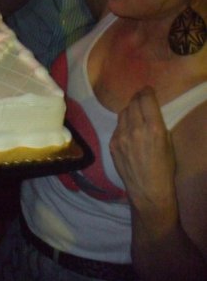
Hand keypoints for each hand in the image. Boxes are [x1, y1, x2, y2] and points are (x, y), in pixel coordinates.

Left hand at [110, 87, 176, 211]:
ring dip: (130, 111)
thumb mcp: (168, 144)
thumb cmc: (164, 168)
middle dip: (138, 99)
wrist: (147, 190)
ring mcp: (121, 136)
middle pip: (133, 103)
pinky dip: (123, 125)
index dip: (146, 92)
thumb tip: (150, 111)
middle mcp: (136, 129)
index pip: (146, 99)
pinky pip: (117, 127)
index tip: (147, 90)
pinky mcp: (112, 144)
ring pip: (123, 113)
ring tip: (135, 116)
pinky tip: (129, 132)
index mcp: (154, 128)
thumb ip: (158, 125)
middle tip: (141, 100)